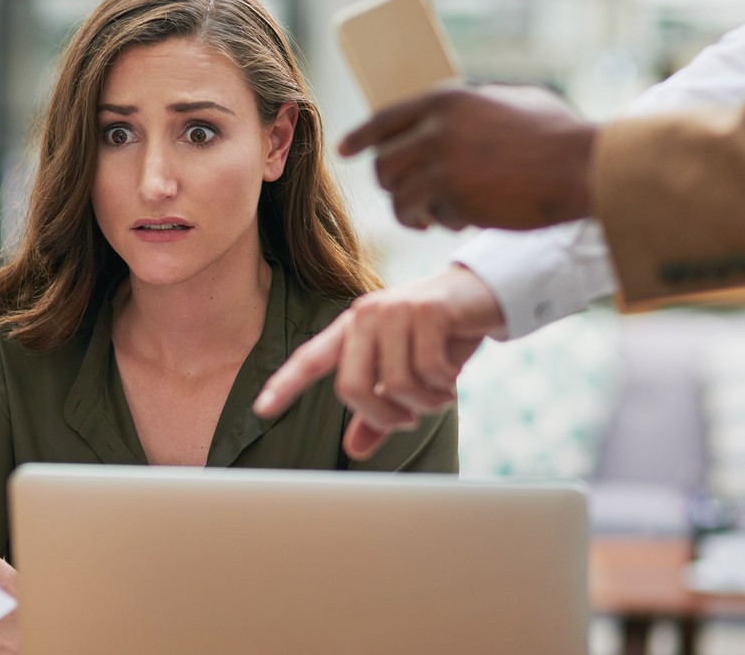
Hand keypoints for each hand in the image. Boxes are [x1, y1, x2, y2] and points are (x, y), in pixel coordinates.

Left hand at [254, 265, 502, 458]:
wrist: (482, 295)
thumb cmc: (439, 337)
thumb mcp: (406, 374)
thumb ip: (378, 412)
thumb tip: (353, 450)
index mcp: (351, 329)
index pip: (311, 359)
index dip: (286, 384)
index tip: (261, 409)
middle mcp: (365, 315)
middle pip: (352, 388)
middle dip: (383, 417)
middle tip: (408, 421)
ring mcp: (394, 309)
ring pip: (395, 386)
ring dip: (423, 403)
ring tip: (439, 395)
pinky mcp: (427, 310)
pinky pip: (428, 370)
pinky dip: (443, 386)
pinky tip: (452, 378)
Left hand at [339, 85, 596, 231]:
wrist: (581, 167)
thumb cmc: (559, 136)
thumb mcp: (511, 102)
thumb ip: (475, 109)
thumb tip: (455, 118)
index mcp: (446, 100)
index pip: (385, 118)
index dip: (361, 137)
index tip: (345, 151)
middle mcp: (435, 128)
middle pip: (383, 164)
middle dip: (393, 186)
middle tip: (411, 199)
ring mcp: (440, 163)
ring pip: (397, 195)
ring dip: (411, 212)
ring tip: (431, 218)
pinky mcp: (451, 196)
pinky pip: (425, 216)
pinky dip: (437, 223)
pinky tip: (457, 222)